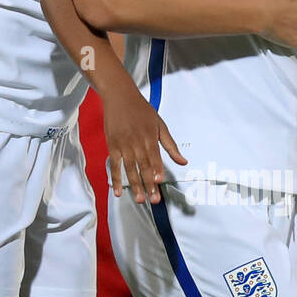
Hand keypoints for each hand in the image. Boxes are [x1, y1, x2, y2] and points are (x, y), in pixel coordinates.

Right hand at [101, 78, 186, 203]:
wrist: (120, 96)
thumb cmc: (142, 110)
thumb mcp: (160, 125)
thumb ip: (170, 145)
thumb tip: (184, 161)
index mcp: (150, 137)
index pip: (154, 157)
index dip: (156, 169)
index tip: (159, 181)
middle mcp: (136, 143)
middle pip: (143, 166)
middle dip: (148, 184)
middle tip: (154, 200)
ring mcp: (123, 145)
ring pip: (129, 169)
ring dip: (135, 185)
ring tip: (140, 199)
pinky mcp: (112, 147)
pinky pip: (114, 166)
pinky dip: (116, 179)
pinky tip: (118, 191)